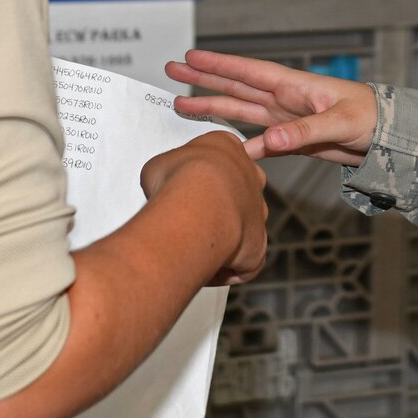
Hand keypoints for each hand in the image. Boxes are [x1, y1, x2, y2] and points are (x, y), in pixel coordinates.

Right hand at [140, 131, 268, 284]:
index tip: (183, 187)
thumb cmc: (177, 179)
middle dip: (216, 207)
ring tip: (193, 245)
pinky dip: (225, 269)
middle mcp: (250, 177)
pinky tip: (204, 269)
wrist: (197, 207)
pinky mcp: (258, 244)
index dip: (200, 175)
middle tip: (189, 218)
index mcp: (228, 147)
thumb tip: (162, 184)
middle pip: (236, 192)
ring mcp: (258, 210)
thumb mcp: (159, 164)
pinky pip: (244, 262)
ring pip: (241, 227)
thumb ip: (168, 172)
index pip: (220, 159)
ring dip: (221, 238)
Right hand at [167, 49, 377, 165]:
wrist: (390, 137)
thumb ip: (304, 131)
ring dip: (213, 108)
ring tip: (181, 106)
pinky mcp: (292, 140)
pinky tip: (222, 150)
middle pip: (236, 87)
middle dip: (204, 79)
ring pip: (241, 112)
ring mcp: (285, 119)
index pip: (249, 72)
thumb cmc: (371, 117)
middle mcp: (284, 99)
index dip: (219, 65)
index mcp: (294, 85)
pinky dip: (241, 146)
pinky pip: (259, 142)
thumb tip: (268, 140)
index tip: (191, 57)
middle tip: (172, 70)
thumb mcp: (339, 122)